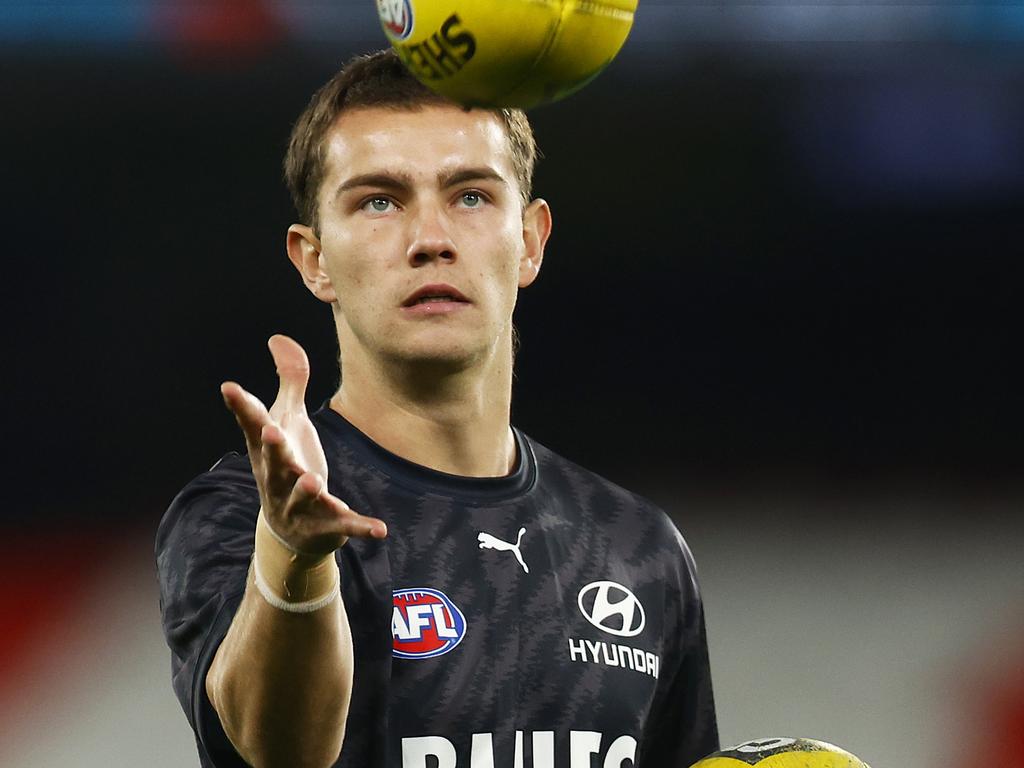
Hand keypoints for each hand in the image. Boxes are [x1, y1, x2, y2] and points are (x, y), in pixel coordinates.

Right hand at [221, 334, 386, 553]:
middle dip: (274, 448)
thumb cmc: (288, 464)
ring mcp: (301, 505)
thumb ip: (289, 382)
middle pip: (274, 462)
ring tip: (313, 480)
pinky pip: (344, 525)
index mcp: (269, 451)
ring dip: (306, 489)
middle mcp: (279, 478)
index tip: (229, 386)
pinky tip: (380, 529)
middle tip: (272, 431)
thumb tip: (278, 337)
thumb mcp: (288, 422)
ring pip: (301, 496)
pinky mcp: (327, 524)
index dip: (242, 406)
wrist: (291, 532)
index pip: (253, 425)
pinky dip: (360, 527)